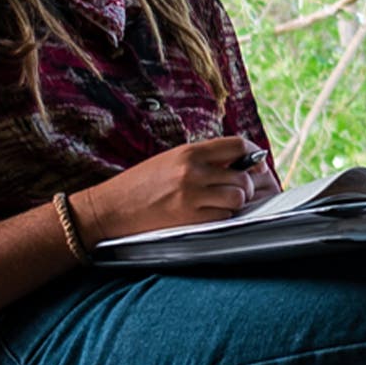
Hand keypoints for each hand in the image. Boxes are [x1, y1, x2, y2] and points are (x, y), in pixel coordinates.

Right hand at [76, 137, 274, 242]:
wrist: (111, 208)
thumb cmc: (141, 184)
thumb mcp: (172, 160)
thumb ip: (203, 159)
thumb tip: (239, 162)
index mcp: (190, 152)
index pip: (237, 145)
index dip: (252, 155)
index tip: (254, 163)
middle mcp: (193, 171)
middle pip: (243, 175)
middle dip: (246, 185)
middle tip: (238, 190)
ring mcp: (192, 196)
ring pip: (238, 197)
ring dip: (236, 203)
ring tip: (222, 204)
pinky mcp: (189, 219)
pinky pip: (223, 217)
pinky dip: (223, 217)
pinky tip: (210, 215)